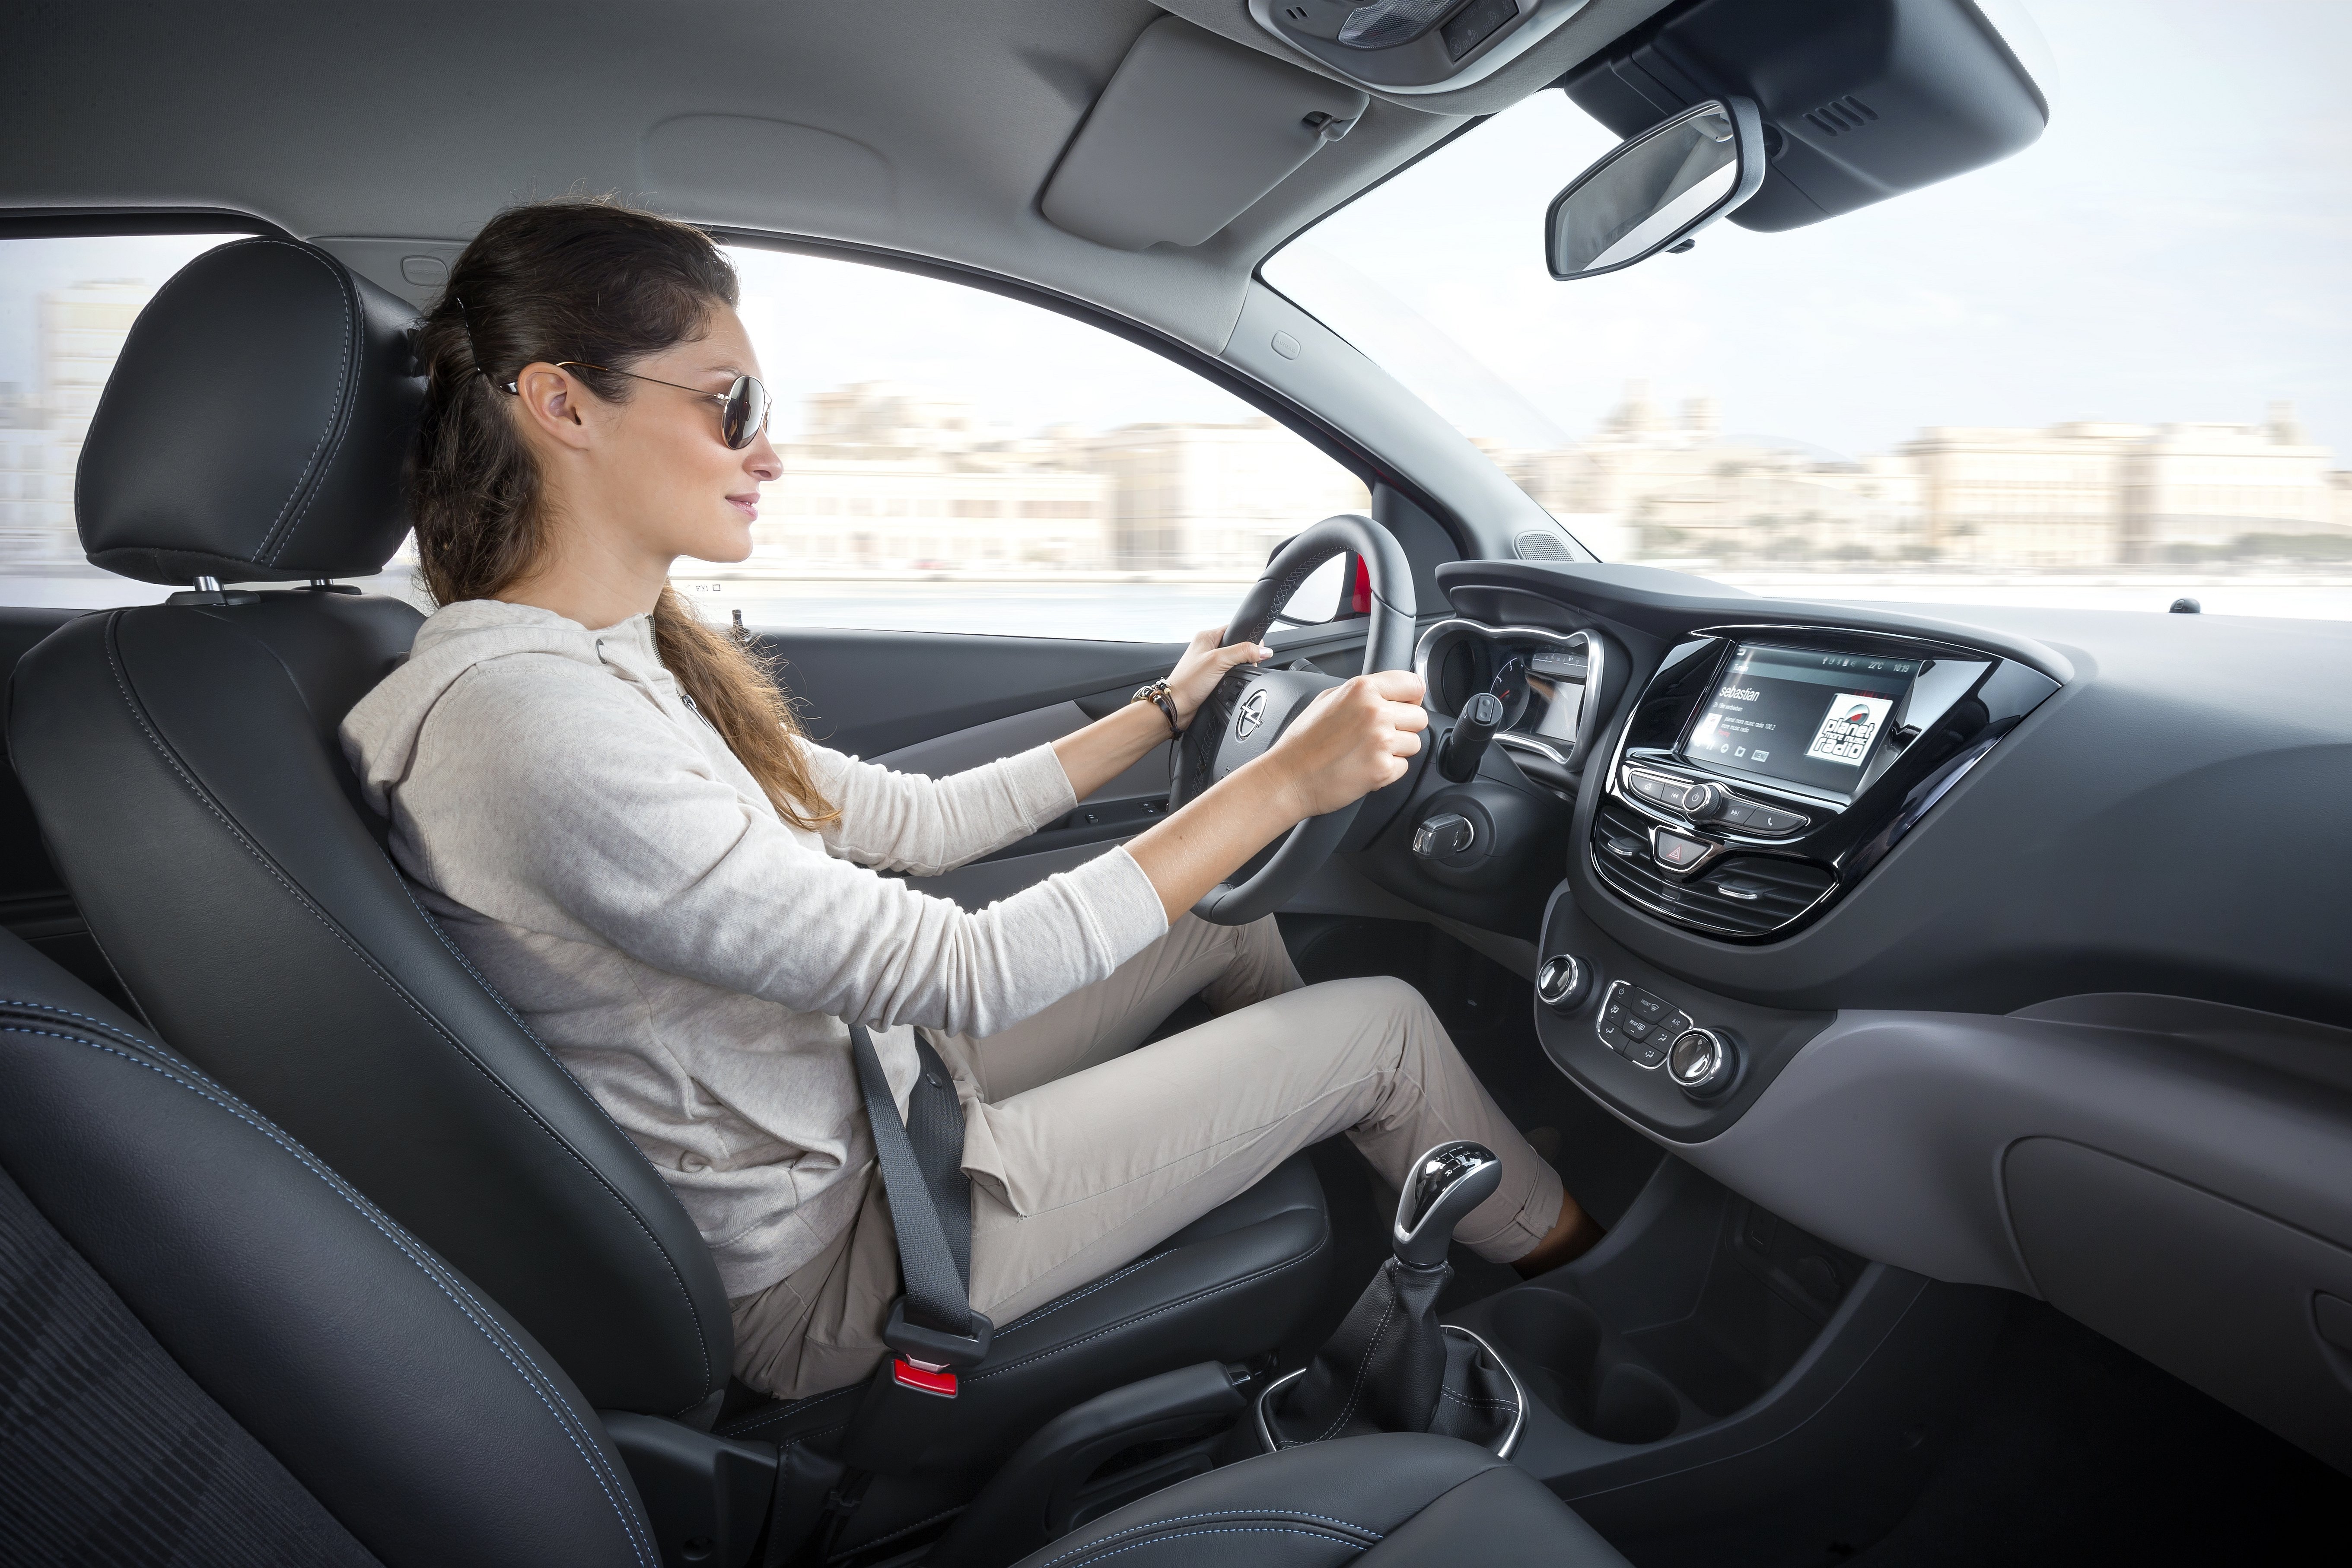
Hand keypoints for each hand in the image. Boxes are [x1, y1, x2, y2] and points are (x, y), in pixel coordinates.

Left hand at [1165, 626, 1271, 725]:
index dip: (1248, 638)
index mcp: (1207, 636)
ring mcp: (1209, 664)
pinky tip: (1231, 683)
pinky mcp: (1211, 677)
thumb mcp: (1218, 661)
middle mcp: (1207, 648)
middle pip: (1237, 646)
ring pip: (1235, 662)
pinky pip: (1230, 674)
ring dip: (1240, 669)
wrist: (1177, 706)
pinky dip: (1234, 679)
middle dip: (1245, 656)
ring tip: (1235, 676)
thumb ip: (1242, 652)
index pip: (1235, 629)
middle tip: (1244, 666)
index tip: (1258, 649)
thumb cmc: (1188, 682)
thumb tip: (1264, 650)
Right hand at [1260, 670, 1428, 819]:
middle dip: (1404, 727)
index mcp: (1362, 689)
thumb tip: (1391, 692)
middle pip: (1419, 717)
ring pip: (1415, 743)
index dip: (1411, 698)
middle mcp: (1375, 712)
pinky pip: (1404, 767)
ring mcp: (1381, 741)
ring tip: (1367, 752)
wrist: (1289, 777)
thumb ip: (1363, 692)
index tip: (1405, 706)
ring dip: (1397, 750)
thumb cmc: (1303, 742)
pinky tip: (1365, 766)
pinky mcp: (1383, 768)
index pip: (1414, 684)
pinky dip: (1388, 770)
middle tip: (1379, 735)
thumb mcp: (1329, 699)